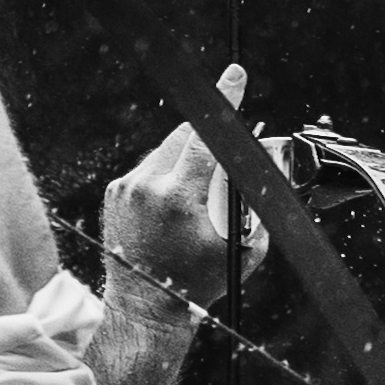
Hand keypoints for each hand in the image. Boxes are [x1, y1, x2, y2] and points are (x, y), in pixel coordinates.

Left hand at [101, 64, 267, 310]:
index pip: (206, 137)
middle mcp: (146, 186)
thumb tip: (269, 169)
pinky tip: (174, 207)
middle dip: (208, 140)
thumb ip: (259, 204)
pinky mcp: (115, 193)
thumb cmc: (198, 283)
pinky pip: (149, 169)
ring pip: (166, 151)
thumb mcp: (242, 248)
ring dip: (188, 161)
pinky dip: (167, 176)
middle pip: (185, 137)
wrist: (147, 308)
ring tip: (197, 199)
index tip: (235, 76)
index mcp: (178, 197)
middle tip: (224, 163)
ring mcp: (126, 188)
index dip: (225, 104)